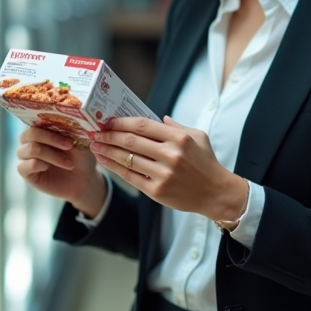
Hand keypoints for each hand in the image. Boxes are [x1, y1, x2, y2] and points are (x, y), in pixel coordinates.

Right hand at [16, 127, 106, 216]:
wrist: (84, 180)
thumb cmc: (81, 157)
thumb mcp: (80, 141)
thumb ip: (71, 129)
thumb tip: (70, 117)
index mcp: (41, 129)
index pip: (36, 120)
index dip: (50, 123)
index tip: (69, 129)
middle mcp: (29, 142)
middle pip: (30, 133)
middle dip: (51, 138)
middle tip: (70, 145)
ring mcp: (26, 157)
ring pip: (31, 149)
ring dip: (52, 155)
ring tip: (69, 163)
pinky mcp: (26, 173)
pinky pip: (24, 166)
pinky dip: (40, 165)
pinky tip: (49, 168)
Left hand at [89, 116, 246, 220]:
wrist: (215, 192)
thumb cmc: (206, 162)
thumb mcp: (197, 136)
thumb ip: (176, 126)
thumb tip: (157, 117)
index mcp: (179, 138)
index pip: (142, 125)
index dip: (121, 121)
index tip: (108, 120)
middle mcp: (170, 155)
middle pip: (131, 141)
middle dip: (109, 135)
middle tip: (95, 132)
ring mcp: (163, 174)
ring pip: (127, 159)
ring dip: (107, 151)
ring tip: (95, 145)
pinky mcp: (157, 191)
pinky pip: (130, 176)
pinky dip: (114, 167)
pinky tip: (105, 161)